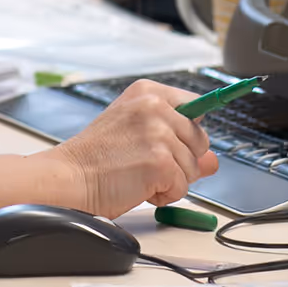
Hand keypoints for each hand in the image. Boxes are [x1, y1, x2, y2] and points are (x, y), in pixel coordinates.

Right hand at [52, 79, 218, 218]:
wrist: (73, 176)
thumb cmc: (98, 156)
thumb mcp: (139, 136)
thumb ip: (178, 142)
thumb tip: (214, 160)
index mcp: (148, 92)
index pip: (196, 107)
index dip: (190, 131)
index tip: (183, 140)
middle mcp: (155, 105)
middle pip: (201, 140)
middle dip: (183, 159)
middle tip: (147, 162)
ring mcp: (159, 132)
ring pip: (194, 167)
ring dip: (172, 179)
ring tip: (139, 173)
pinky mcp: (161, 161)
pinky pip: (183, 187)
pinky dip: (164, 194)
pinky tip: (139, 186)